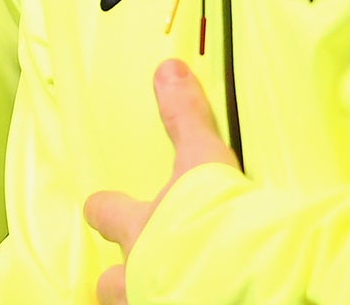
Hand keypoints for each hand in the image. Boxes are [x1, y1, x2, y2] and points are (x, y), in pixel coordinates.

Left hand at [83, 59, 239, 304]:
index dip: (103, 209)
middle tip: (134, 275)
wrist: (252, 276)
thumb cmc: (216, 215)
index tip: (97, 206)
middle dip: (118, 279)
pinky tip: (201, 304)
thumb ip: (185, 117)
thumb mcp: (204, 160)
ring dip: (141, 301)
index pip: (105, 214)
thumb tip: (166, 68)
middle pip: (108, 284)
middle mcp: (137, 277)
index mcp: (139, 229)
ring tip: (160, 296)